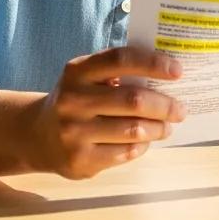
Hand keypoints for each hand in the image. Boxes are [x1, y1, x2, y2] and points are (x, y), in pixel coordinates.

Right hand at [25, 47, 185, 178]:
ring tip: (168, 126)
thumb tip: (167, 75)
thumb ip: (118, 72)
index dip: (152, 63)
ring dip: (158, 128)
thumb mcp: (87, 77)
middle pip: (132, 99)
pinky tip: (146, 141)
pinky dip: (141, 146)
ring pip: (132, 130)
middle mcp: (73, 99)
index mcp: (77, 71)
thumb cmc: (77, 99)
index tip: (178, 70)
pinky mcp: (79, 160)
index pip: (121, 59)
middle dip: (164, 105)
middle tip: (180, 109)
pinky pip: (123, 153)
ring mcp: (74, 132)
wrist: (38, 135)